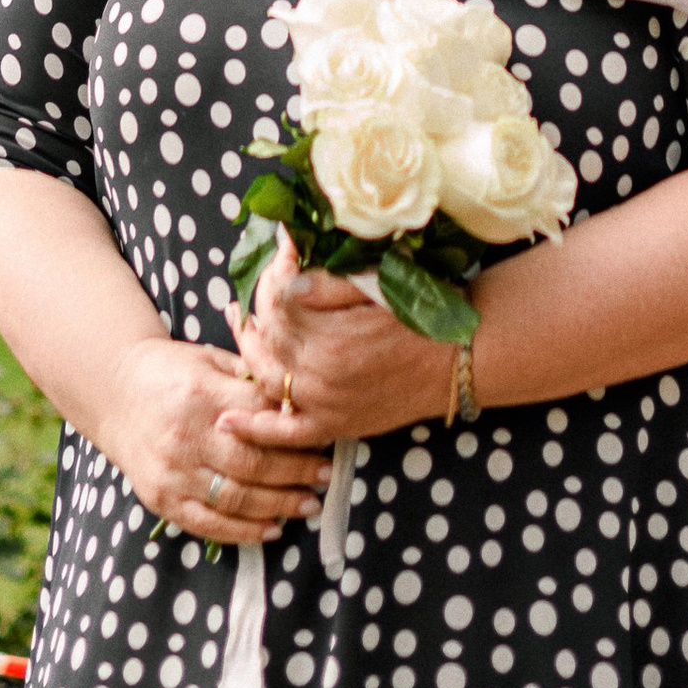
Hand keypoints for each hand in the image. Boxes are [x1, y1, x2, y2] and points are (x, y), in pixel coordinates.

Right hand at [91, 328, 331, 545]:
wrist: (115, 392)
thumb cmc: (172, 371)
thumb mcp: (211, 360)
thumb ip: (251, 380)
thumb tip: (300, 403)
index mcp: (202, 394)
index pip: (260, 420)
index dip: (295, 433)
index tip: (324, 438)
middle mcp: (185, 437)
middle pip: (253, 464)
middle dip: (296, 473)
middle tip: (325, 476)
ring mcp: (171, 472)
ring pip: (236, 498)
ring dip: (279, 506)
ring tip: (308, 504)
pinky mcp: (160, 499)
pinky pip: (208, 523)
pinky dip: (243, 532)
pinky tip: (272, 528)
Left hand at [231, 253, 456, 444]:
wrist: (460, 359)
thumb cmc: (422, 314)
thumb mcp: (375, 286)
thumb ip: (326, 281)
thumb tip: (285, 267)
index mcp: (330, 337)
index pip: (276, 304)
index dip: (270, 276)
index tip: (278, 254)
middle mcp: (320, 376)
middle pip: (265, 341)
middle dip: (254, 310)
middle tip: (252, 289)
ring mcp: (325, 405)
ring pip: (266, 380)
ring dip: (245, 354)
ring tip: (237, 325)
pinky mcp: (335, 426)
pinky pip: (286, 433)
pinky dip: (255, 429)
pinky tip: (227, 420)